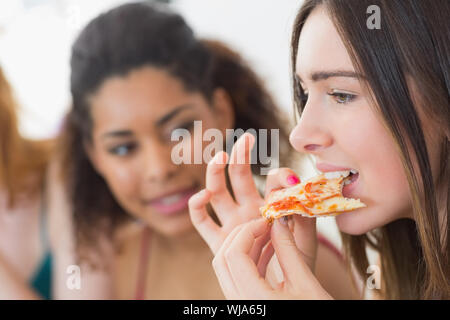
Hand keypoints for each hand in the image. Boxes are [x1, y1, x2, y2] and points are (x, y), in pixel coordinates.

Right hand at [188, 133, 300, 253]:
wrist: (286, 286)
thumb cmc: (298, 259)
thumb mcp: (305, 231)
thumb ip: (300, 207)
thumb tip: (291, 181)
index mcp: (271, 204)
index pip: (271, 181)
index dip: (278, 176)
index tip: (289, 181)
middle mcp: (249, 209)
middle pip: (239, 176)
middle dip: (241, 156)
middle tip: (246, 139)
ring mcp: (232, 223)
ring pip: (218, 191)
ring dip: (215, 172)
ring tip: (220, 156)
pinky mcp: (218, 240)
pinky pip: (201, 222)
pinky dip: (196, 207)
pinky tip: (202, 195)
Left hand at [211, 218, 331, 299]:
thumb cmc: (318, 317)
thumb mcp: (306, 285)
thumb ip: (289, 250)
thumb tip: (279, 222)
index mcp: (252, 300)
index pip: (234, 254)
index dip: (247, 231)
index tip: (267, 221)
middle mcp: (239, 305)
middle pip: (223, 259)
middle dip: (242, 235)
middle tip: (265, 224)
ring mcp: (240, 306)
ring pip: (227, 268)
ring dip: (245, 247)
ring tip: (270, 233)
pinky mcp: (246, 306)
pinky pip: (238, 278)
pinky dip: (250, 261)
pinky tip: (270, 250)